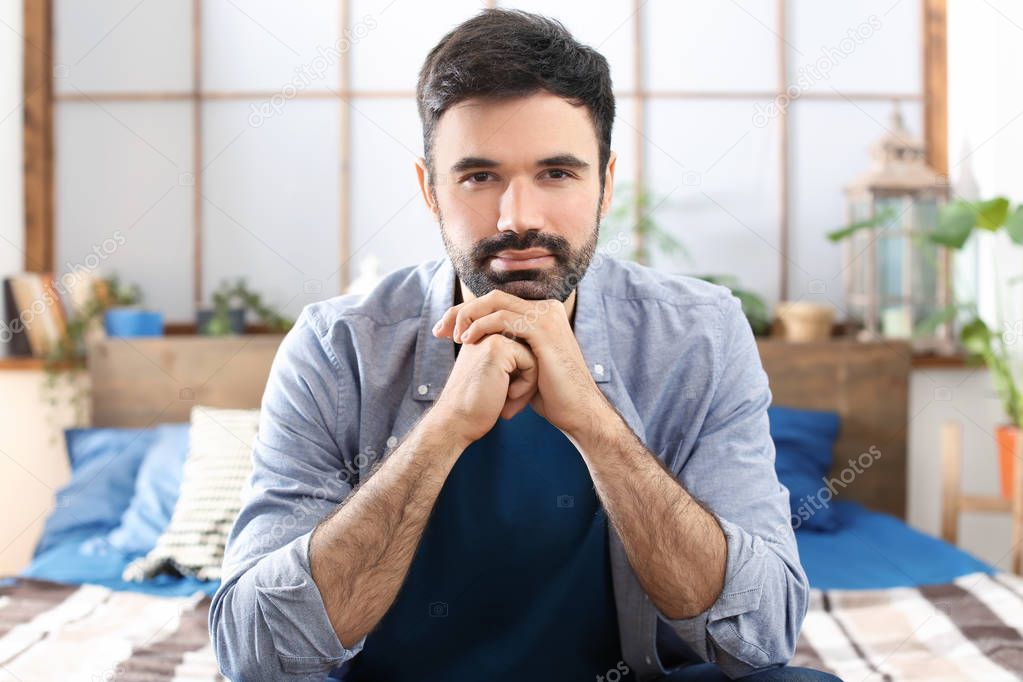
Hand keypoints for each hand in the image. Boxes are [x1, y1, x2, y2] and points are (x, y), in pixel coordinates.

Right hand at [428, 332, 538, 446]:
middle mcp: (485, 333)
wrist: (456, 423)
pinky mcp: (498, 348)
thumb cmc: (477, 407)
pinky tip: (508, 395)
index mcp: (483, 338)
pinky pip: (532, 362)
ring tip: (510, 399)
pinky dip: (526, 385)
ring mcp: (490, 336)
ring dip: (528, 383)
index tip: (505, 395)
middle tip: (510, 399)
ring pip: (534, 356)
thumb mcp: (495, 378)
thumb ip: (512, 363)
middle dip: (527, 379)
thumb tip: (543, 358)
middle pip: (530, 351)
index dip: (522, 376)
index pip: (523, 350)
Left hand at [432, 289, 609, 437]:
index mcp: (542, 313)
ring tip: (452, 336)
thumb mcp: (526, 365)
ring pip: (495, 302)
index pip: (497, 303)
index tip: (444, 331)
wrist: (576, 410)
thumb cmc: (552, 394)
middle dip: (461, 311)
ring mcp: (546, 316)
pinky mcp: (543, 329)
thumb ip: (510, 349)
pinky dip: (481, 326)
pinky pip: (503, 318)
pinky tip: (467, 340)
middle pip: (492, 298)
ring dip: (467, 316)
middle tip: (439, 330)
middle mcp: (546, 308)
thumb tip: (486, 347)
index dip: (467, 313)